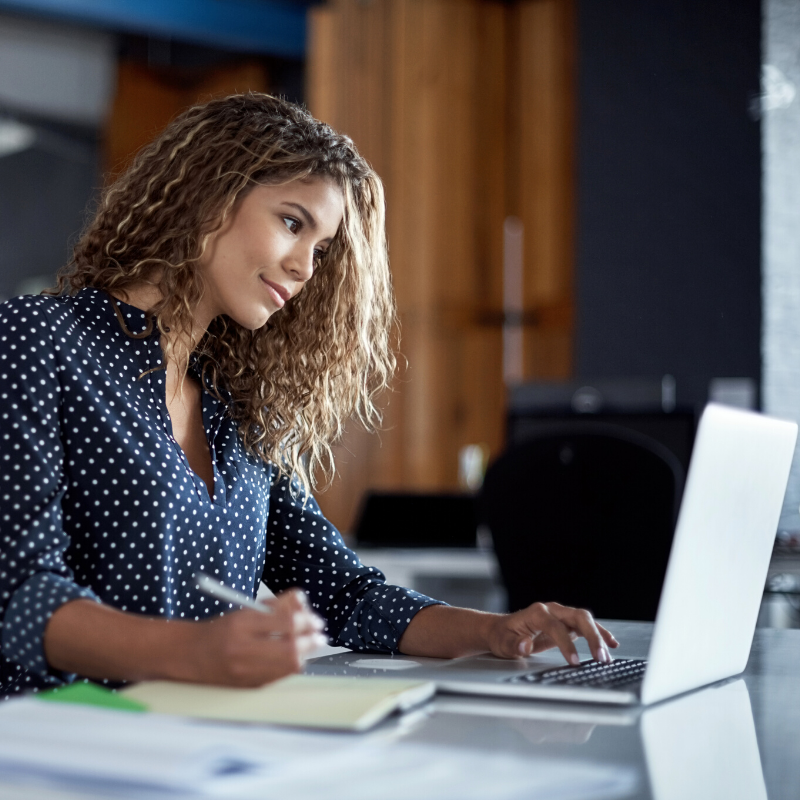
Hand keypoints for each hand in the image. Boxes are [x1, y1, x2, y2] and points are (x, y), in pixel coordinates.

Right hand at [187, 588, 326, 686]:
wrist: (191, 656)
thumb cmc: (222, 630)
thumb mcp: (246, 609)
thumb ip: (277, 604)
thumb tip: (303, 602)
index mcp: (241, 625)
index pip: (284, 622)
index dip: (306, 621)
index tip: (316, 620)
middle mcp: (242, 650)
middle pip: (290, 648)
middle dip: (311, 641)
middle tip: (320, 635)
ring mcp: (245, 672)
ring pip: (289, 666)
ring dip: (305, 653)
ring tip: (309, 644)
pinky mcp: (249, 687)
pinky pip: (280, 677)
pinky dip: (291, 665)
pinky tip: (293, 657)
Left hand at [484, 601, 618, 664]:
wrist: (501, 629)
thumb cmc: (502, 636)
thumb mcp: (502, 643)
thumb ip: (513, 645)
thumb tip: (525, 645)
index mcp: (536, 613)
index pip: (556, 626)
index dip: (566, 643)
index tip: (575, 661)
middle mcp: (551, 610)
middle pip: (578, 617)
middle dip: (592, 636)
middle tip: (600, 658)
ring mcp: (560, 615)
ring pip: (585, 620)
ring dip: (598, 637)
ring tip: (607, 656)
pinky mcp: (566, 623)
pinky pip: (586, 626)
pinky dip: (599, 633)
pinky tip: (611, 643)